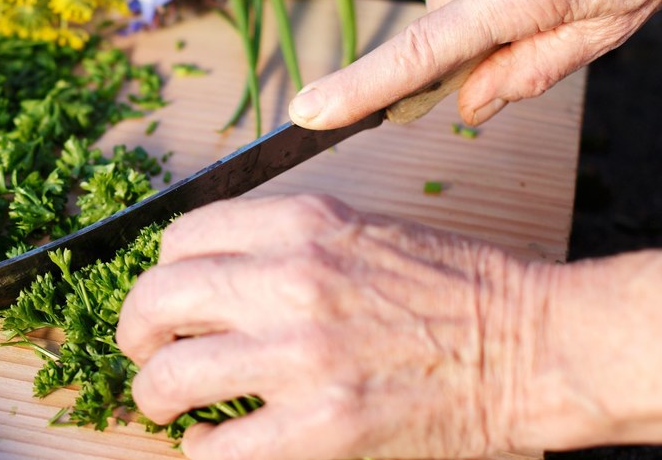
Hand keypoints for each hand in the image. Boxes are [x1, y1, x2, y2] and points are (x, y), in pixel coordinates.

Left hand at [116, 194, 545, 459]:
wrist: (528, 346)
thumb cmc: (451, 288)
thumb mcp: (357, 232)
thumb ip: (281, 243)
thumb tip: (206, 274)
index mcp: (300, 224)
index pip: (180, 237)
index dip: (158, 273)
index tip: (164, 299)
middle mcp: (291, 280)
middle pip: (156, 300)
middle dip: (133, 333)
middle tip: (140, 352)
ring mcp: (302, 356)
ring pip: (170, 376)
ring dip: (154, 395)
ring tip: (166, 402)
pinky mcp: (320, 427)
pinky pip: (217, 446)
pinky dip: (200, 449)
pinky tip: (210, 442)